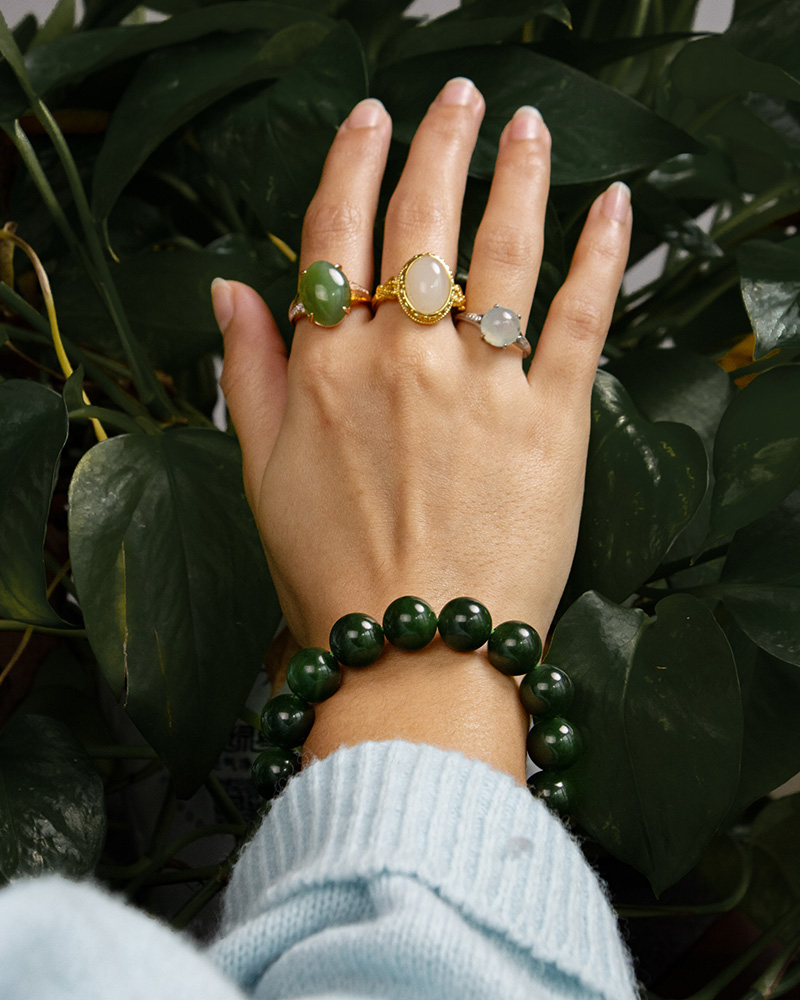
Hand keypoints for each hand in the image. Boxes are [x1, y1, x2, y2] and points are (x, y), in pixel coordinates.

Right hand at [215, 77, 630, 651]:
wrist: (414, 655)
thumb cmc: (332, 577)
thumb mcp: (262, 477)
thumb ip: (251, 374)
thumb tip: (233, 290)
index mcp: (330, 370)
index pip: (338, 235)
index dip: (354, 165)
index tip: (370, 120)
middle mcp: (406, 361)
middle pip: (424, 223)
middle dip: (440, 144)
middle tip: (459, 96)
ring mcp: (484, 386)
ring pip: (504, 250)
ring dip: (519, 174)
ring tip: (527, 126)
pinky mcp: (553, 422)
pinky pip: (580, 317)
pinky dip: (601, 255)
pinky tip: (613, 206)